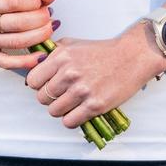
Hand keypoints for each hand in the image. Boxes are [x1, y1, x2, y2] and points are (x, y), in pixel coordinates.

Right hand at [0, 0, 57, 71]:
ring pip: (16, 41)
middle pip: (18, 23)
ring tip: (49, 28)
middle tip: (49, 14)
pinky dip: (26, 61)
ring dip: (39, 35)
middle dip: (40, 18)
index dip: (34, 0)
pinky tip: (41, 55)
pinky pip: (6, 62)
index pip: (13, 2)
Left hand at [23, 21, 165, 128]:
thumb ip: (52, 53)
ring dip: (61, 110)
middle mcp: (69, 73)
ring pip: (54, 111)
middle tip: (62, 95)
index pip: (33, 80)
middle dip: (50, 98)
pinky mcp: (95, 105)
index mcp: (61, 57)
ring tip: (72, 103)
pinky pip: (69, 122)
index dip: (39, 85)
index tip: (47, 85)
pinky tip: (79, 111)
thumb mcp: (73, 44)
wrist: (132, 57)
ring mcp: (82, 90)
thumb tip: (34, 63)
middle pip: (42, 98)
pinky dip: (71, 119)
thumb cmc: (102, 51)